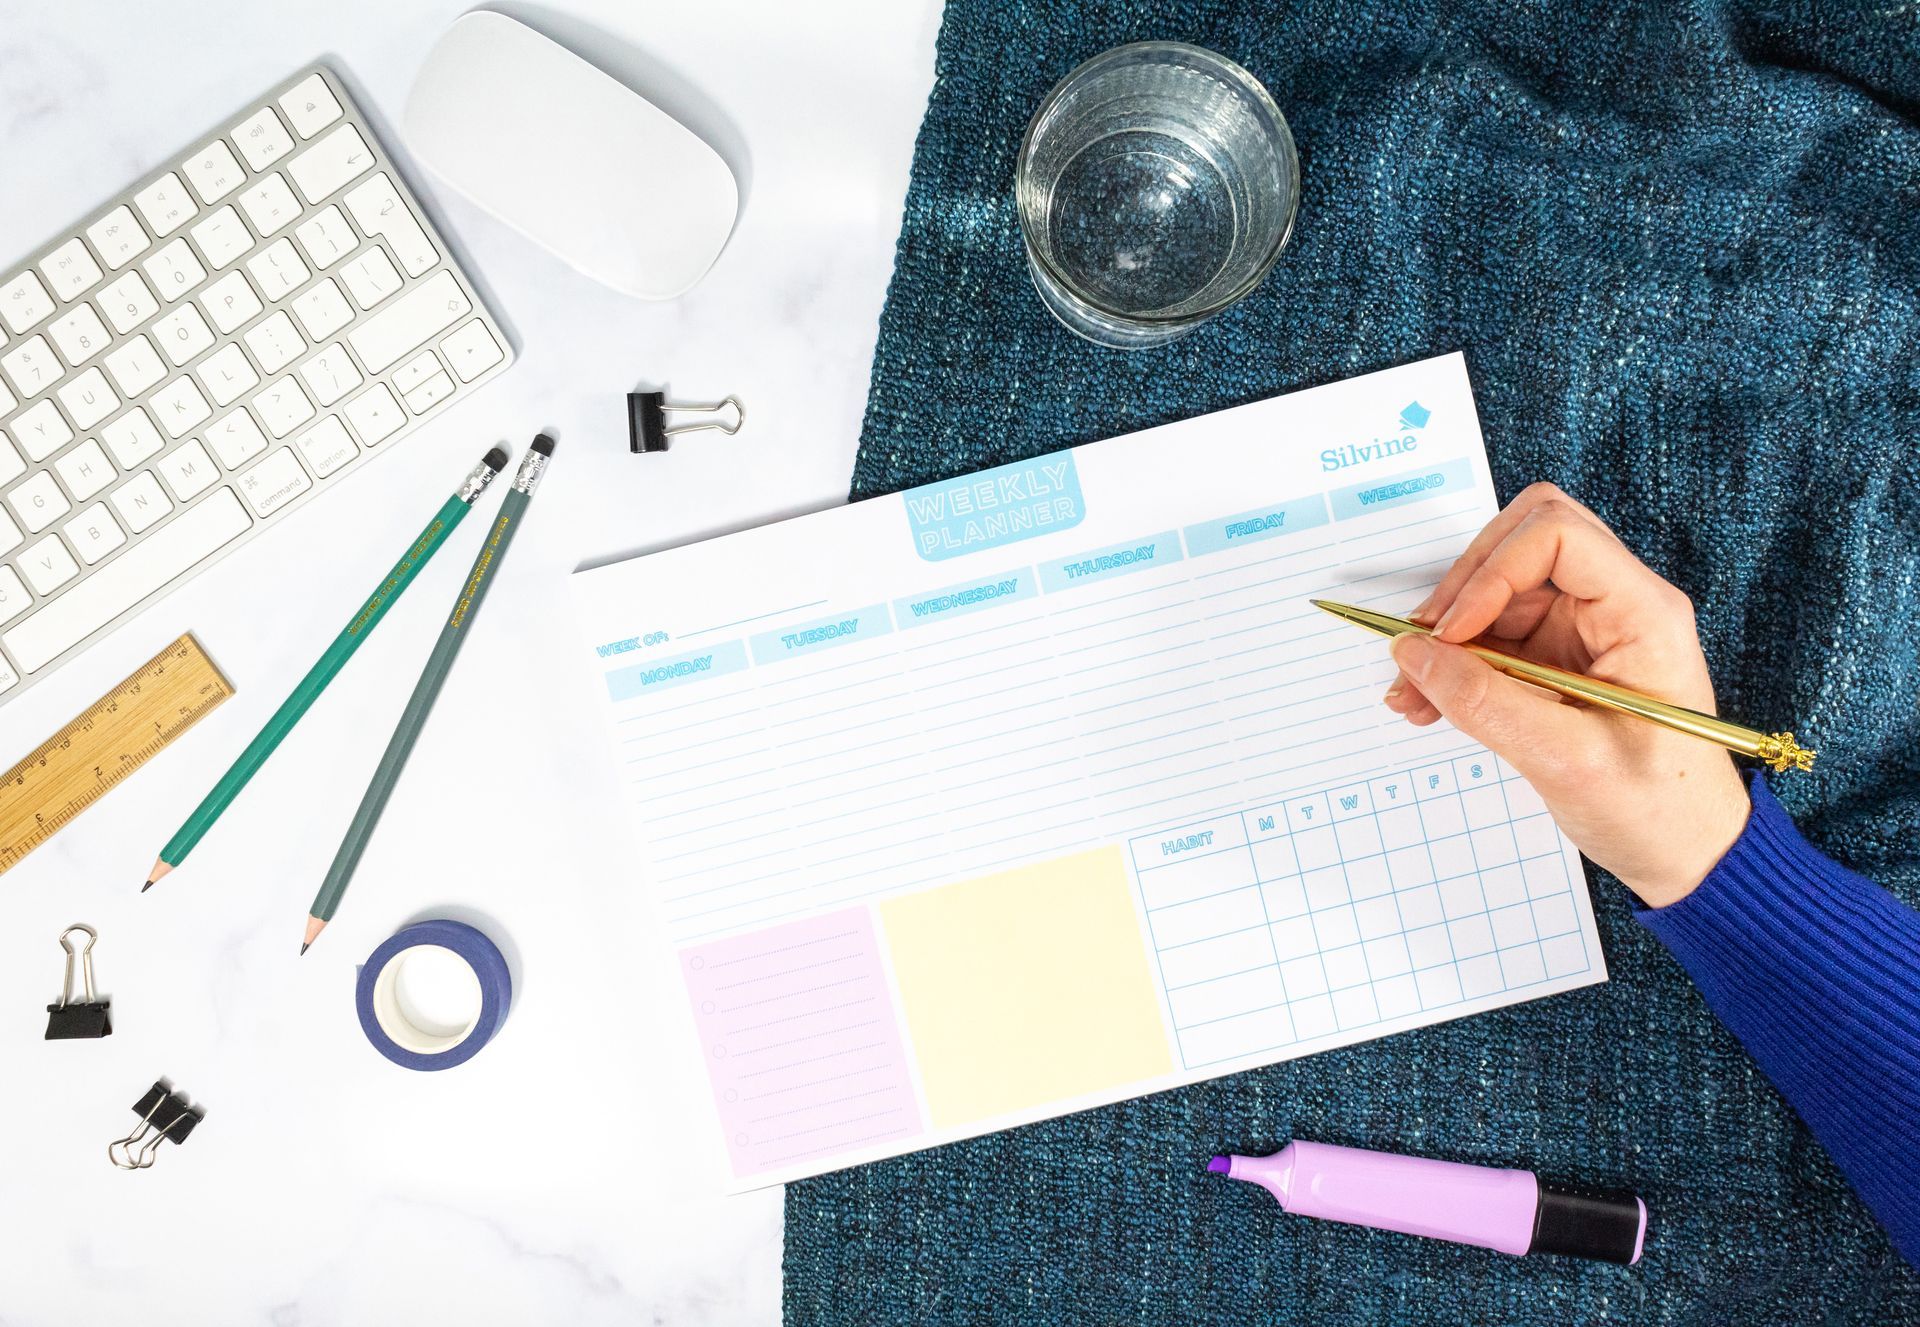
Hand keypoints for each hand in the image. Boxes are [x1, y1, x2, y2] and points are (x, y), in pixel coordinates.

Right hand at [1383, 484, 1749, 907]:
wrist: (1687, 854)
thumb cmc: (1659, 810)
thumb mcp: (1567, 760)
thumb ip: (1485, 703)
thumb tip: (1414, 655)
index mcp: (1643, 613)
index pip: (1557, 536)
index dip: (1492, 572)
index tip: (1452, 634)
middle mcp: (1615, 606)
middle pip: (1523, 542)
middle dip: (1462, 587)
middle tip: (1424, 645)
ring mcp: (1584, 629)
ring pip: (1496, 590)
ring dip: (1447, 632)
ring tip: (1413, 689)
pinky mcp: (1558, 658)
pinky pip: (1492, 635)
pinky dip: (1453, 661)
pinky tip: (1428, 699)